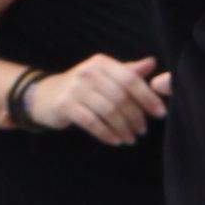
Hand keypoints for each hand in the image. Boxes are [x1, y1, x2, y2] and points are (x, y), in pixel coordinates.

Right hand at [24, 56, 169, 145]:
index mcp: (101, 63)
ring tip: (131, 138)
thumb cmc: (82, 86)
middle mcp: (88, 72)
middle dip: (135, 117)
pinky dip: (106, 134)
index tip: (160, 113)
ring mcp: (75, 89)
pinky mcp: (65, 105)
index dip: (147, 97)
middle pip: (120, 97)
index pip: (130, 79)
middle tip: (143, 130)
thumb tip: (152, 63)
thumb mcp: (104, 75)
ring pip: (108, 111)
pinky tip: (115, 141)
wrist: (45, 95)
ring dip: (123, 128)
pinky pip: (92, 122)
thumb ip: (127, 71)